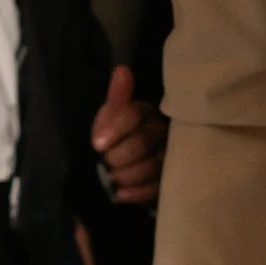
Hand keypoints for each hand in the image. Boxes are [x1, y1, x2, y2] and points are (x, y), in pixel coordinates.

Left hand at [90, 65, 162, 205]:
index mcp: (144, 113)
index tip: (97, 144)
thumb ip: (116, 97)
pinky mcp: (168, 180)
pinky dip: (136, 192)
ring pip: (151, 165)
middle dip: (119, 156)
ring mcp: (168, 156)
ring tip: (112, 181)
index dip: (115, 129)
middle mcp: (161, 132)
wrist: (115, 169)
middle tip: (105, 165)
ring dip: (127, 174)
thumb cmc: (112, 137)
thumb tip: (122, 69)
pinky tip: (121, 195)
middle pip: (142, 141)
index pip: (134, 114)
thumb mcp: (109, 117)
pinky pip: (157, 187)